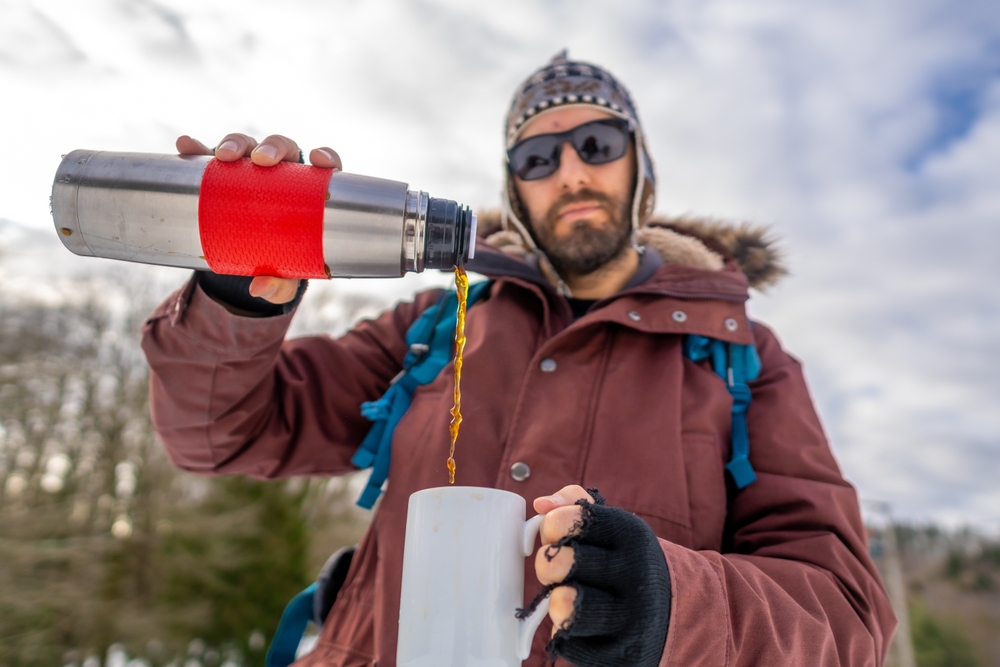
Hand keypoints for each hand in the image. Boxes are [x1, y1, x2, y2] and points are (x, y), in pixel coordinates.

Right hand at [176, 133, 342, 304]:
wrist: (250, 257)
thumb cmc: (281, 259)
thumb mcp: (284, 275)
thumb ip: (279, 285)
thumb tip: (259, 289)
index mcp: (309, 189)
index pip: (323, 164)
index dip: (326, 156)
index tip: (319, 159)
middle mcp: (282, 170)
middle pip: (282, 147)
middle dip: (272, 146)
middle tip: (261, 160)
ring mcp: (250, 168)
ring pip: (247, 145)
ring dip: (235, 144)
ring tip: (222, 157)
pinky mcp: (222, 172)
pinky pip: (208, 156)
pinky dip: (196, 149)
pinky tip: (185, 146)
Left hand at [532, 485, 671, 666]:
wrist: (675, 610)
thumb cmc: (626, 561)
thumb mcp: (612, 526)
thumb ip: (575, 504)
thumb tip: (541, 504)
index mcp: (631, 533)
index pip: (571, 520)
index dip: (551, 527)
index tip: (555, 534)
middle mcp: (637, 575)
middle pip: (561, 563)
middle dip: (547, 565)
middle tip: (556, 570)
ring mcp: (632, 619)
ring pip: (565, 607)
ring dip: (555, 602)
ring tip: (563, 598)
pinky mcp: (623, 655)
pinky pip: (569, 643)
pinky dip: (565, 632)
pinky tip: (581, 624)